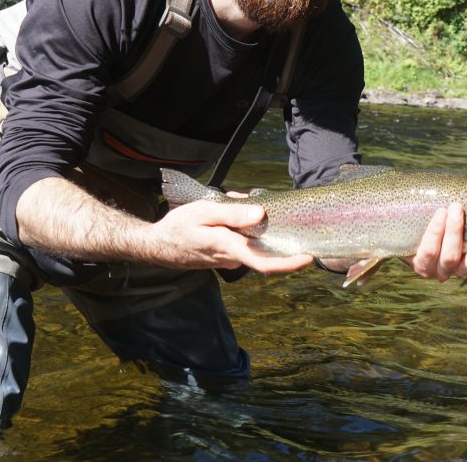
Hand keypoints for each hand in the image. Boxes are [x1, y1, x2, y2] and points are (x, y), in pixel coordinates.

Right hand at [154, 200, 312, 274]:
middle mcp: (233, 259)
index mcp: (229, 249)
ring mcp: (230, 260)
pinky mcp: (227, 257)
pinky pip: (245, 245)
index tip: (308, 257)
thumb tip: (262, 214)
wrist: (157, 245)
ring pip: (255, 246)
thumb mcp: (203, 212)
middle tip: (266, 206)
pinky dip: (246, 229)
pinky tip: (233, 212)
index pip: (264, 263)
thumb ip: (232, 214)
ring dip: (256, 227)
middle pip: (266, 252)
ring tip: (236, 203)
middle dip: (274, 231)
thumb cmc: (178, 227)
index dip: (289, 263)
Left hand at [407, 153, 466, 281]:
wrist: (403, 217)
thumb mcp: (460, 191)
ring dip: (454, 233)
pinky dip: (433, 235)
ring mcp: (442, 268)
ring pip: (452, 258)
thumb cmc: (440, 204)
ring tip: (453, 207)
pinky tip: (436, 216)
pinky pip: (428, 255)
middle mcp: (464, 263)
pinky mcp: (422, 267)